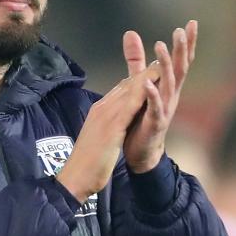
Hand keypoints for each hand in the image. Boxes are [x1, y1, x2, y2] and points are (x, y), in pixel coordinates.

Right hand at [57, 63, 160, 201]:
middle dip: (144, 72)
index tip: (150, 70)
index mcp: (99, 112)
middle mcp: (102, 109)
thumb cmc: (86, 162)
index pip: (120, 91)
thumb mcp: (98, 138)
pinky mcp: (111, 128)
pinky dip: (140, 94)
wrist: (75, 177)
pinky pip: (128, 107)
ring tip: (161, 64)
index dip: (136, 79)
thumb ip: (106, 125)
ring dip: (145, 77)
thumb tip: (115, 120)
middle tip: (161, 58)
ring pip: (128, 92)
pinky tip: (151, 86)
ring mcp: (105, 116)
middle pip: (126, 86)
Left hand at [121, 20, 197, 172]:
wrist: (141, 151)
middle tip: (181, 30)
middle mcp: (171, 95)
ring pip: (169, 84)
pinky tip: (148, 83)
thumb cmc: (142, 116)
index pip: (180, 60)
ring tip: (162, 46)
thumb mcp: (139, 83)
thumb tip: (131, 33)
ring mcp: (165, 109)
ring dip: (166, 65)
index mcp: (169, 86)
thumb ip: (137, 60)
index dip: (186, 43)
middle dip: (181, 49)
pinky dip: (152, 94)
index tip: (191, 23)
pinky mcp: (155, 123)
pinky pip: (155, 107)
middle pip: (180, 68)